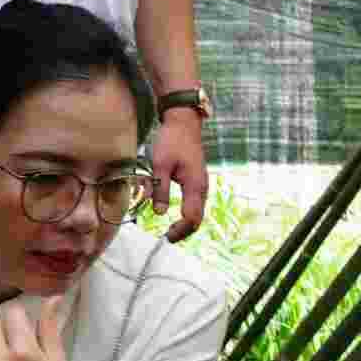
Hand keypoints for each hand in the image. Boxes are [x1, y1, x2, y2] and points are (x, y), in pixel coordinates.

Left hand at [149, 109, 207, 241]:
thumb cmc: (171, 140)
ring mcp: (201, 184)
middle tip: (168, 238)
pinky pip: (195, 203)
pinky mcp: (196, 180)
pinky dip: (187, 212)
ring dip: (186, 223)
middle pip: (198, 218)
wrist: (183, 122)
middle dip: (184, 231)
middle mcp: (201, 187)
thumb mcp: (160, 164)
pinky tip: (175, 214)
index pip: (192, 218)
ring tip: (171, 230)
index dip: (180, 230)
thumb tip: (159, 213)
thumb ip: (160, 189)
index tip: (166, 237)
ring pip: (197, 211)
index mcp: (195, 186)